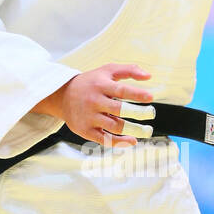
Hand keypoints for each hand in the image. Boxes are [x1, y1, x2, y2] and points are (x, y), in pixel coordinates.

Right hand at [34, 63, 152, 146]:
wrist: (62, 96)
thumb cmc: (91, 82)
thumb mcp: (107, 70)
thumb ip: (129, 70)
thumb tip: (149, 77)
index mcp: (100, 85)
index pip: (121, 90)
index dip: (136, 94)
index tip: (150, 98)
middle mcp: (94, 101)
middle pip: (119, 110)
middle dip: (138, 113)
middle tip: (151, 114)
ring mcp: (89, 117)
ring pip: (115, 126)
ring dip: (133, 130)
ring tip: (147, 131)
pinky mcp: (86, 130)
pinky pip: (105, 139)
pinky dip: (120, 142)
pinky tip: (132, 141)